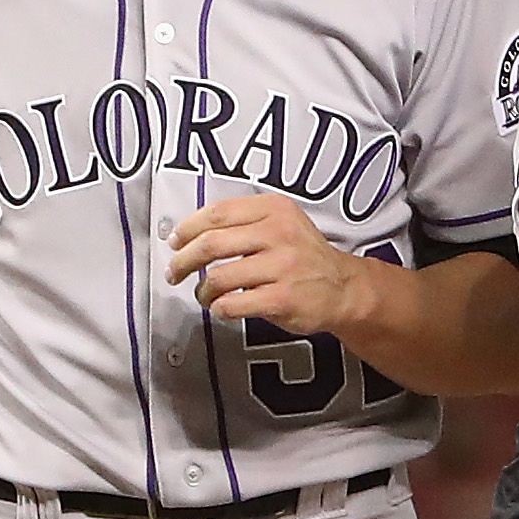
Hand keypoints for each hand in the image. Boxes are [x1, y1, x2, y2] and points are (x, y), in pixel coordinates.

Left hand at [168, 195, 380, 340]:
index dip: (188, 228)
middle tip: (175, 271)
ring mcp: (282, 267)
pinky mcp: (282, 299)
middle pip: (211, 243)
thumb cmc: (304, 257)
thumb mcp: (282, 222)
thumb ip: (244, 221)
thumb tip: (192, 233)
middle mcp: (278, 234)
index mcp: (274, 209)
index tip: (175, 241)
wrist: (344, 288)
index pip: (217, 213)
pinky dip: (220, 308)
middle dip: (184, 260)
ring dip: (203, 290)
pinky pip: (234, 304)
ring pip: (219, 277)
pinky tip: (222, 308)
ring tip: (204, 295)